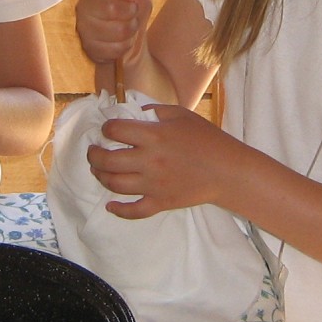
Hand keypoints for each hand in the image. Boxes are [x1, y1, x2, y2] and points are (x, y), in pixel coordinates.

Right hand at [75, 0, 151, 64]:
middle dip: (130, 12)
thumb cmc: (130, 11)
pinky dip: (125, 45)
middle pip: (110, 8)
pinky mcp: (88, 47)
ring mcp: (83, 27)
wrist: (129, 39)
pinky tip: (123, 40)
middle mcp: (83, 4)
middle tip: (133, 12)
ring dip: (130, 30)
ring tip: (130, 27)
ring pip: (115, 30)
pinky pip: (113, 48)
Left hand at [87, 104, 241, 218]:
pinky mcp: (160, 202)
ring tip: (99, 171)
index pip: (115, 130)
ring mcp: (153, 184)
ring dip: (101, 176)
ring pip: (114, 184)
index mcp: (154, 136)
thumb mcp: (181, 114)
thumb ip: (154, 110)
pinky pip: (133, 211)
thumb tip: (133, 114)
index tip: (106, 129)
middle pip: (107, 160)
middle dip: (94, 155)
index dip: (106, 128)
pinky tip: (110, 205)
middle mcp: (149, 160)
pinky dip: (118, 210)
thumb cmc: (207, 139)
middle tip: (93, 152)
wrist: (228, 171)